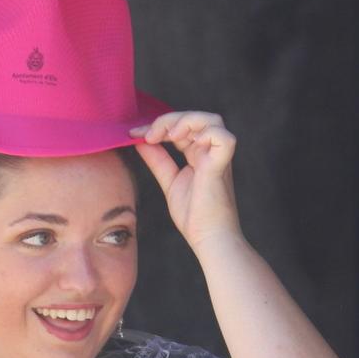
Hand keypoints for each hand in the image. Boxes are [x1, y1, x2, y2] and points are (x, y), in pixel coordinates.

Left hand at [131, 110, 239, 250]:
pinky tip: (183, 142)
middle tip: (148, 134)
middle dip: (169, 120)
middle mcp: (211, 153)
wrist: (207, 239)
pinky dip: (204, 133)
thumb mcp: (169, 181)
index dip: (160, 125)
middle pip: (196, 118)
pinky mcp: (221, 166)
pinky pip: (223, 138)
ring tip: (166, 135)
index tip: (135, 133)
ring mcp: (218, 158)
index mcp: (200, 155)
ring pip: (211, 120)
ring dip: (185, 121)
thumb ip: (157, 160)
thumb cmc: (194, 216)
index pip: (183, 128)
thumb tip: (140, 141)